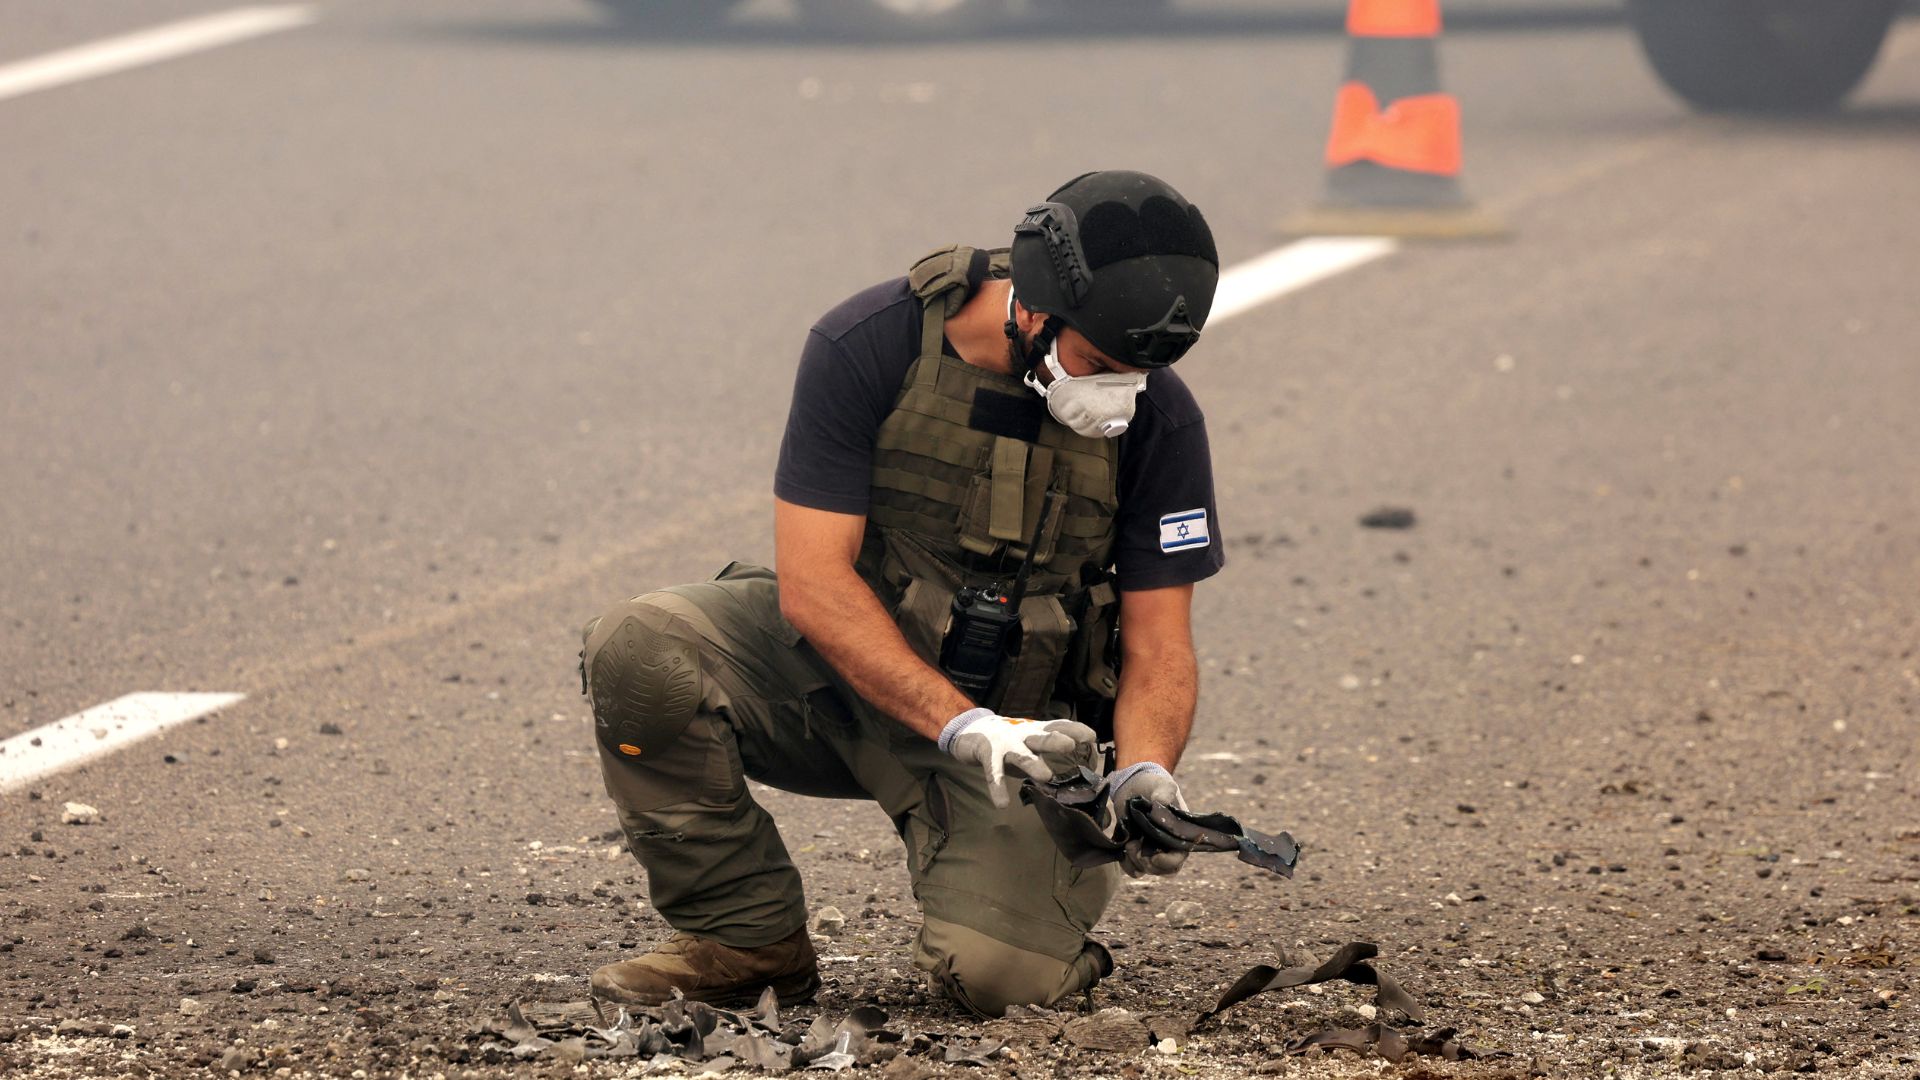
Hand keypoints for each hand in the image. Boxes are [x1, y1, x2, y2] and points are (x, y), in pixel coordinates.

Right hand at [939, 708, 1098, 808]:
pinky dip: (997, 788)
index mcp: (1036, 731)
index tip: (1091, 737)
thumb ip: (1049, 753)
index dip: (1074, 729)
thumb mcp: (1031, 743)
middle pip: (1042, 737)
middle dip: (1056, 740)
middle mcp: (1023, 735)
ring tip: (1046, 776)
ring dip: (1032, 764)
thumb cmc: (1009, 741)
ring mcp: (1005, 745)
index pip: (1059, 726)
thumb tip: (1080, 769)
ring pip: (1021, 755)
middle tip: (1070, 745)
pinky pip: (993, 773)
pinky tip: (1002, 804)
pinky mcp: (987, 754)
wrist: (971, 731)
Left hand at [1109, 762, 1188, 877]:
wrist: (1135, 783)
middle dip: (1148, 863)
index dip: (1167, 862)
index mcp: (1179, 835)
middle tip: (1134, 846)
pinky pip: (1132, 867)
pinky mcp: (1135, 848)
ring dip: (1135, 862)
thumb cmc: (1154, 784)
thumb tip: (1161, 804)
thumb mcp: (1163, 785)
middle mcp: (1166, 846)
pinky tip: (1122, 849)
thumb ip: (1165, 793)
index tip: (1154, 855)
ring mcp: (1150, 849)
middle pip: (1162, 870)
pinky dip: (1126, 864)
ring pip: (1145, 869)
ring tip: (1129, 843)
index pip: (1178, 860)